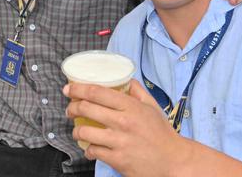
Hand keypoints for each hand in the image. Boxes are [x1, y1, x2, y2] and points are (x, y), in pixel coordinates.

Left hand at [66, 80, 186, 176]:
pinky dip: (89, 150)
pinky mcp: (117, 160)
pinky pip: (94, 152)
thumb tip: (126, 79)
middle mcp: (123, 122)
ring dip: (76, 131)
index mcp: (131, 107)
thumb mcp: (153, 107)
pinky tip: (91, 148)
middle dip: (72, 107)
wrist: (173, 161)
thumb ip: (138, 91)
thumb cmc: (162, 134)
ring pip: (85, 132)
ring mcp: (119, 142)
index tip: (68, 88)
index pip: (97, 92)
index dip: (78, 89)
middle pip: (86, 109)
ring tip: (78, 131)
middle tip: (70, 109)